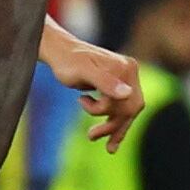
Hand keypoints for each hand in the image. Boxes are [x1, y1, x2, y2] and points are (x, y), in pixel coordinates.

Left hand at [42, 28, 144, 151]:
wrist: (59, 52)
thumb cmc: (67, 61)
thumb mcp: (83, 72)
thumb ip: (104, 82)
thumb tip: (127, 94)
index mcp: (125, 69)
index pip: (127, 102)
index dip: (112, 118)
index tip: (90, 129)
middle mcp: (129, 72)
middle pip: (130, 107)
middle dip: (113, 126)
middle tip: (91, 136)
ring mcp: (124, 77)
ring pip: (126, 109)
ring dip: (114, 126)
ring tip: (93, 137)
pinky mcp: (117, 83)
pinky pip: (120, 105)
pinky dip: (114, 120)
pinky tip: (105, 135)